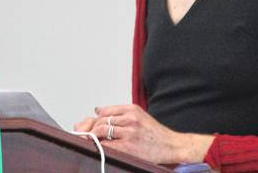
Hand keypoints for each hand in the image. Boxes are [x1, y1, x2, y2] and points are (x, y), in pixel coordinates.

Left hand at [74, 104, 212, 164]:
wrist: (172, 145)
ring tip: (93, 142)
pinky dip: (99, 146)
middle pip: (100, 120)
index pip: (104, 111)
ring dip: (93, 137)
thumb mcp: (139, 116)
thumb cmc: (155, 133)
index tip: (88, 125)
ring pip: (101, 130)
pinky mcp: (129, 147)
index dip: (93, 119)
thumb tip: (96, 110)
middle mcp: (130, 118)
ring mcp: (129, 132)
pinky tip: (99, 149)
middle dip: (90, 128)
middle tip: (85, 135)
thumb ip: (119, 113)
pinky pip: (107, 145)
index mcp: (132, 109)